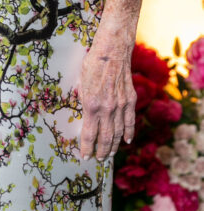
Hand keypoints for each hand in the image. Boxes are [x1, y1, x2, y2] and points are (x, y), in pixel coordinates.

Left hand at [79, 34, 136, 159]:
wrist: (112, 50)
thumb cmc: (92, 64)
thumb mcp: (80, 82)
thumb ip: (83, 100)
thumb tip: (83, 113)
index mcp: (91, 105)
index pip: (89, 134)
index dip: (87, 148)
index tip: (84, 156)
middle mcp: (107, 108)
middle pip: (105, 137)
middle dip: (101, 151)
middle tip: (97, 159)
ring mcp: (120, 105)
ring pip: (118, 133)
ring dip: (113, 146)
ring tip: (109, 154)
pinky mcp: (130, 100)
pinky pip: (129, 121)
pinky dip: (128, 133)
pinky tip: (127, 141)